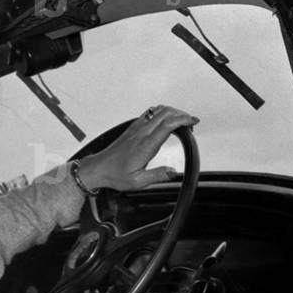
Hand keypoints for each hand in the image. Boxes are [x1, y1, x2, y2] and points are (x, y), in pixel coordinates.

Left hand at [76, 105, 198, 192]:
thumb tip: (173, 172)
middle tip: (191, 123)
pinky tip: (166, 118)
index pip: (167, 125)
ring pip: (157, 111)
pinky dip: (162, 112)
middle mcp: (141, 134)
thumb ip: (157, 176)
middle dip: (182, 114)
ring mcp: (136, 128)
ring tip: (182, 120)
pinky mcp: (133, 128)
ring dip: (173, 112)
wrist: (99, 168)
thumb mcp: (138, 182)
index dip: (183, 120)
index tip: (193, 122)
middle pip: (165, 113)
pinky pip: (149, 113)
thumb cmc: (115, 175)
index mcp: (145, 146)